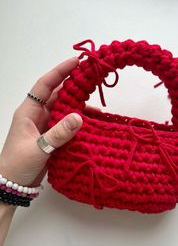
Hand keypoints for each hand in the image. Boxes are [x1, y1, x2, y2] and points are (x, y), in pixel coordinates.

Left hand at [0, 57, 90, 188]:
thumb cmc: (18, 164)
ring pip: (64, 110)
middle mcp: (38, 115)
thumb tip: (79, 117)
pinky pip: (67, 125)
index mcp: (29, 112)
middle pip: (57, 95)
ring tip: (96, 102)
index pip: (45, 85)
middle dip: (74, 86)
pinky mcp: (52, 137)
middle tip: (92, 79)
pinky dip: (78, 122)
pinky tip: (90, 122)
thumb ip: (58, 134)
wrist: (14, 184)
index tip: (76, 61)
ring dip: (78, 105)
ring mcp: (46, 126)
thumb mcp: (38, 148)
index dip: (60, 71)